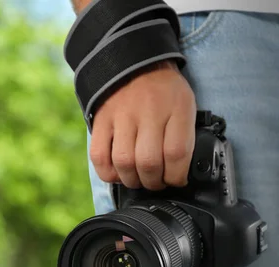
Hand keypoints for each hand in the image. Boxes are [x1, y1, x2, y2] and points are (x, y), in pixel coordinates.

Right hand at [89, 60, 196, 190]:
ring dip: (132, 180)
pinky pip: (99, 156)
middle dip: (154, 182)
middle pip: (149, 162)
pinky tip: (117, 173)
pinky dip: (108, 173)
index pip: (177, 153)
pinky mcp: (101, 121)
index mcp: (176, 108)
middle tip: (156, 182)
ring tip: (138, 179)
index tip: (176, 180)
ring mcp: (122, 117)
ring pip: (124, 163)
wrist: (135, 64)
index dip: (176, 176)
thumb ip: (185, 135)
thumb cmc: (164, 92)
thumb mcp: (186, 105)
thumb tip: (181, 170)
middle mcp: (148, 112)